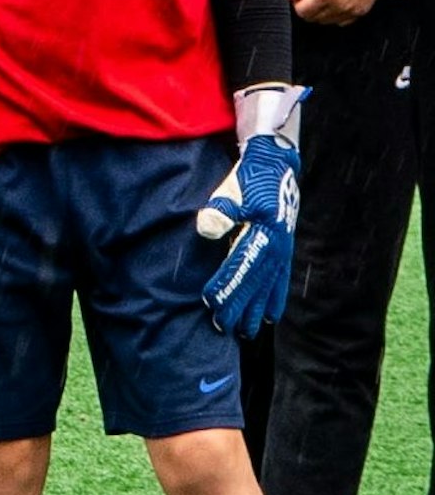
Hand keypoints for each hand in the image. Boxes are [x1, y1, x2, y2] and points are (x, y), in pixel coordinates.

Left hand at [198, 84, 306, 338]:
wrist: (277, 163)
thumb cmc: (249, 176)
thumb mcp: (233, 188)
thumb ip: (221, 209)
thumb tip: (208, 227)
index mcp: (264, 233)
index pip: (240, 267)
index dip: (225, 287)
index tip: (209, 304)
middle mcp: (277, 246)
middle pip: (256, 283)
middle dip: (240, 307)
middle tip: (224, 329)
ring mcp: (284, 249)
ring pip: (269, 286)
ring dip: (257, 309)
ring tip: (247, 332)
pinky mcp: (285, 248)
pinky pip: (281, 280)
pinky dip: (276, 299)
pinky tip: (271, 315)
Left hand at [289, 0, 376, 24]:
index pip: (302, 11)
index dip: (297, 3)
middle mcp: (340, 5)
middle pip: (312, 18)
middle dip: (306, 7)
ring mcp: (352, 10)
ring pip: (325, 21)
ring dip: (319, 11)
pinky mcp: (361, 11)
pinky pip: (340, 21)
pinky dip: (334, 14)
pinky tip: (336, 0)